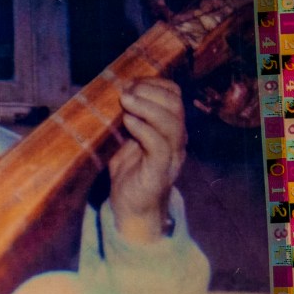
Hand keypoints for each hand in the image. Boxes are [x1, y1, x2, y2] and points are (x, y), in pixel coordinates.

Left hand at [106, 77, 185, 243]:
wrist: (131, 210)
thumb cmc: (129, 173)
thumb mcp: (128, 138)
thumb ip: (129, 117)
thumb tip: (117, 90)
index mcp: (171, 129)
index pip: (175, 96)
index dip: (154, 84)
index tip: (131, 82)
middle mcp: (177, 141)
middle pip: (176, 106)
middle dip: (151, 92)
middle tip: (126, 92)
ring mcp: (171, 157)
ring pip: (172, 124)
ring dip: (147, 107)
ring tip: (126, 101)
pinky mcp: (160, 172)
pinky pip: (159, 146)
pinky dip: (144, 129)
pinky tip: (129, 121)